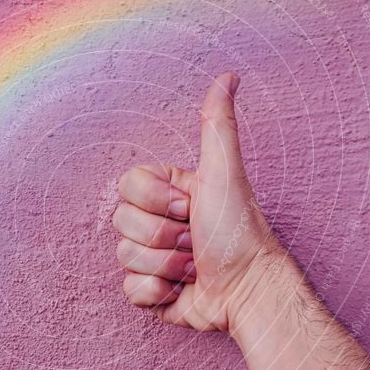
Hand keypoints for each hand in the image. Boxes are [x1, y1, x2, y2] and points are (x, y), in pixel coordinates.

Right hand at [113, 72, 283, 332]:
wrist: (247, 291)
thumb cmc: (238, 232)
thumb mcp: (224, 174)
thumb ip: (217, 126)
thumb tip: (228, 76)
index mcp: (169, 193)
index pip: (128, 187)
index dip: (157, 201)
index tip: (190, 206)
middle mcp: (158, 222)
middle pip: (122, 222)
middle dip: (163, 235)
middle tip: (195, 239)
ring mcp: (152, 258)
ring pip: (124, 256)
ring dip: (165, 264)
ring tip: (194, 266)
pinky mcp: (151, 292)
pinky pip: (129, 290)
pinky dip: (157, 293)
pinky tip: (181, 290)